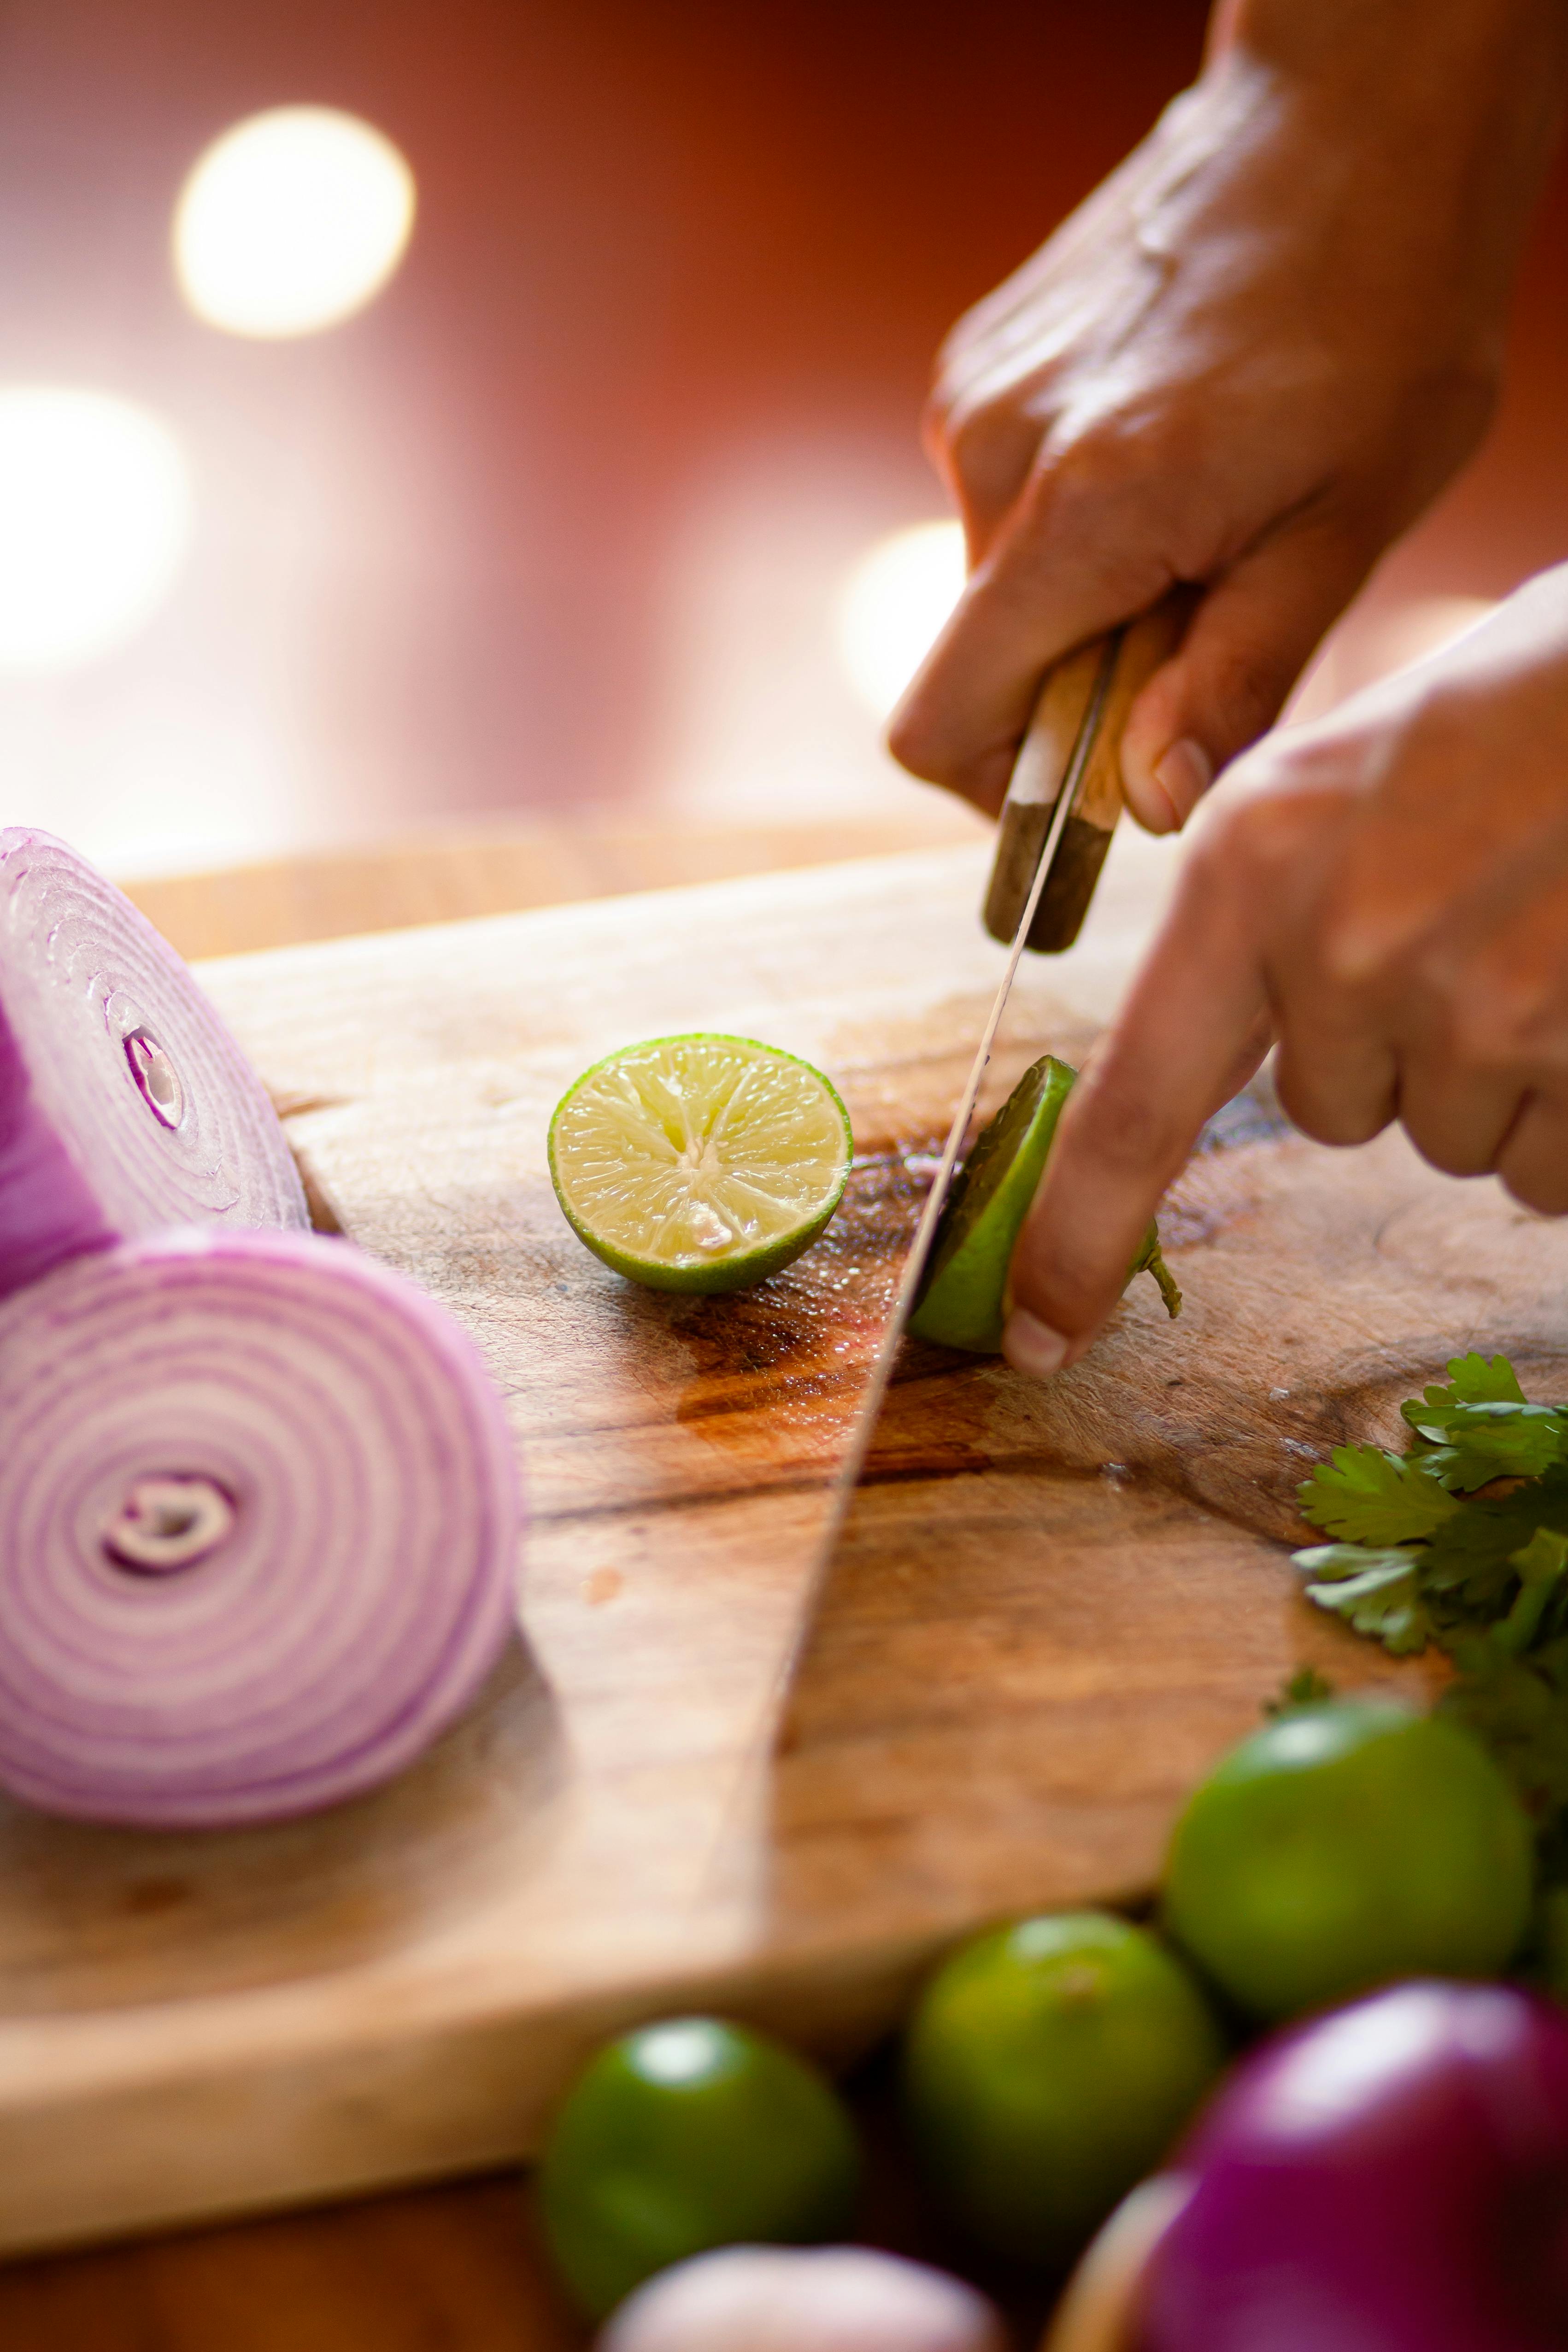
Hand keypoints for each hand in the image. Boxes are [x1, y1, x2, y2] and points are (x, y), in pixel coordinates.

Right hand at [889, 0, 1565, 829]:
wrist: (1355, 112)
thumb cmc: (1384, 308)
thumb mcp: (1350, 525)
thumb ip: (1238, 676)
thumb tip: (1152, 802)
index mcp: (1080, 515)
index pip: (942, 725)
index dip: (1003, 793)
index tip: (1095, 787)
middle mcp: (994, 458)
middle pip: (983, 660)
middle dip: (1084, 681)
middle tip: (1210, 616)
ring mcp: (977, 400)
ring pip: (1001, 579)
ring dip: (1090, 592)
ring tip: (1208, 512)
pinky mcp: (985, 363)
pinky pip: (1008, 498)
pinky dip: (1081, 518)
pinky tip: (1175, 448)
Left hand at [1001, 569, 1567, 1378]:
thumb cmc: (1524, 699)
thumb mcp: (1352, 769)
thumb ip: (1278, 910)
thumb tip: (1268, 1055)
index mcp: (1250, 865)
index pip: (1132, 1102)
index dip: (1080, 1233)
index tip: (1040, 1334)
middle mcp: (1342, 950)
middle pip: (1333, 1111)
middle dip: (1398, 1050)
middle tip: (1479, 920)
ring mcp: (1473, 1011)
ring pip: (1455, 1141)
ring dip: (1503, 1075)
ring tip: (1552, 931)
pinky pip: (1553, 1166)